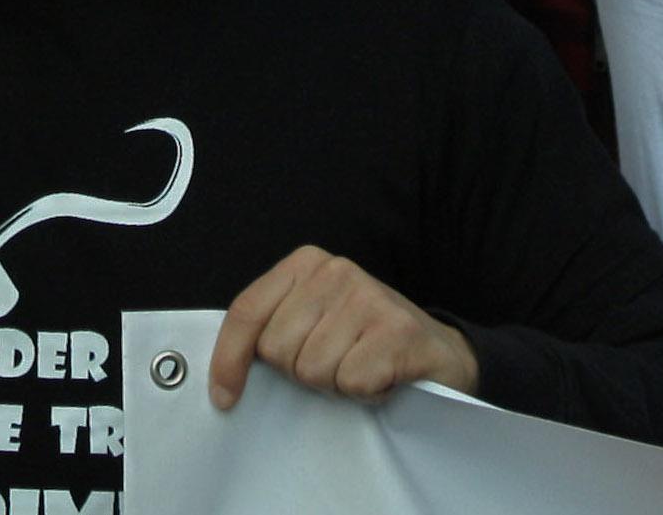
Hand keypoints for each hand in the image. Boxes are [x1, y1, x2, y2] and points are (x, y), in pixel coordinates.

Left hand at [210, 247, 479, 407]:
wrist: (439, 353)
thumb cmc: (364, 342)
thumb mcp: (312, 322)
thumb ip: (272, 329)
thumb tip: (222, 378)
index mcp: (305, 264)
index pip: (246, 311)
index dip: (229, 359)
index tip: (225, 398)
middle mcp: (335, 271)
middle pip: (276, 348)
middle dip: (300, 372)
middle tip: (334, 364)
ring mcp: (369, 297)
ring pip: (312, 369)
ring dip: (336, 384)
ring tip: (360, 369)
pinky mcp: (398, 330)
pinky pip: (351, 382)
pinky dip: (365, 393)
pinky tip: (382, 377)